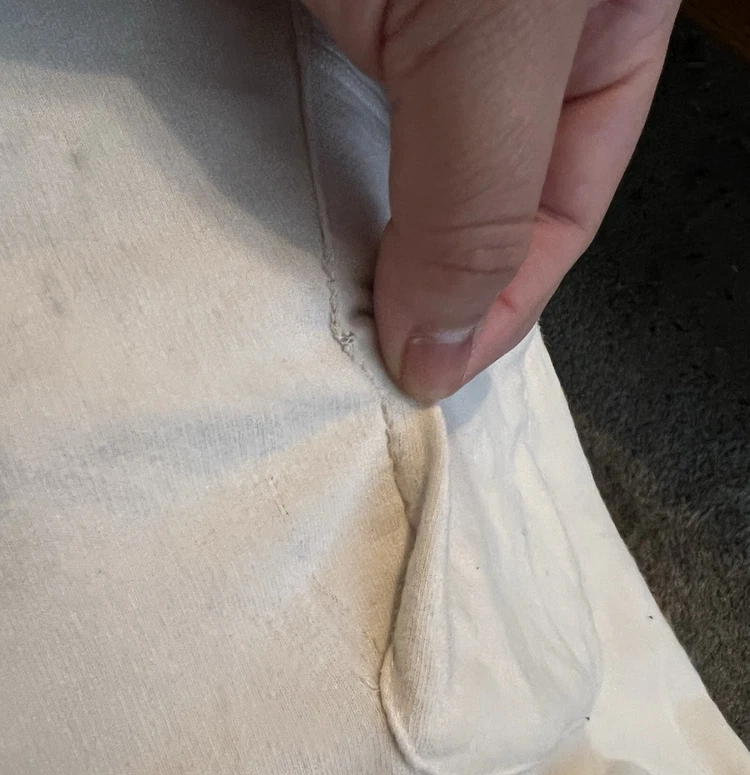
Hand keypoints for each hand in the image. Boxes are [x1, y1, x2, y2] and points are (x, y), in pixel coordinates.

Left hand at [302, 0, 679, 401]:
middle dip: (428, 283)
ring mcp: (414, 28)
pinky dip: (288, 181)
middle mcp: (516, 44)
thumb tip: (443, 344)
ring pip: (393, 170)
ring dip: (353, 240)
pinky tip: (271, 225)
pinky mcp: (330, 17)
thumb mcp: (493, 29)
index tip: (427, 372)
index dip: (497, 308)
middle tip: (370, 353)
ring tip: (318, 307)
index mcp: (608, 34)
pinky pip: (307, 122)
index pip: (563, 212)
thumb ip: (480, 189)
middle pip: (481, 205)